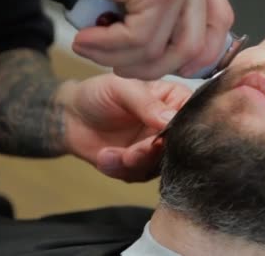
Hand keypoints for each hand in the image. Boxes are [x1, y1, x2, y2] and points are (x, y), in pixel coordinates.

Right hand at [55, 0, 233, 79]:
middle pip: (195, 47)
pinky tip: (86, 38)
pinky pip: (137, 40)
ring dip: (121, 59)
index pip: (220, 24)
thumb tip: (172, 58)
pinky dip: (106, 47)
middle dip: (154, 68)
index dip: (199, 56)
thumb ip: (163, 12)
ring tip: (93, 49)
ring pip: (160, 50)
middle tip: (123, 66)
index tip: (170, 68)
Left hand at [58, 74, 191, 181]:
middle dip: (152, 153)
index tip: (161, 137)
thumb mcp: (122, 89)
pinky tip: (104, 158)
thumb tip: (171, 119)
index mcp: (174, 100)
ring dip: (134, 164)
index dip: (183, 130)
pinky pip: (139, 175)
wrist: (70, 116)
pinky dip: (120, 170)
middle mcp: (171, 126)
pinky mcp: (141, 165)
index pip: (193, 116)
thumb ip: (147, 103)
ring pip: (159, 166)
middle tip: (132, 153)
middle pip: (179, 147)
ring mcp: (157, 148)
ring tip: (110, 154)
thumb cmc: (98, 93)